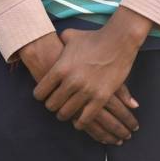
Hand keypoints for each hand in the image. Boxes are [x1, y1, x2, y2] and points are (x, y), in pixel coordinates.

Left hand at [17, 31, 135, 142]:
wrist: (119, 40)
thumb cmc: (94, 37)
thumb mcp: (71, 36)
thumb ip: (60, 41)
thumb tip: (56, 39)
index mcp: (60, 69)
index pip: (40, 92)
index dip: (41, 95)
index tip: (44, 96)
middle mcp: (71, 82)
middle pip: (52, 105)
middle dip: (53, 106)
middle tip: (56, 105)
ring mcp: (87, 91)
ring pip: (67, 113)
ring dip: (65, 115)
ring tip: (66, 113)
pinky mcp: (101, 97)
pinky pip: (86, 118)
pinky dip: (80, 123)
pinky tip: (78, 122)